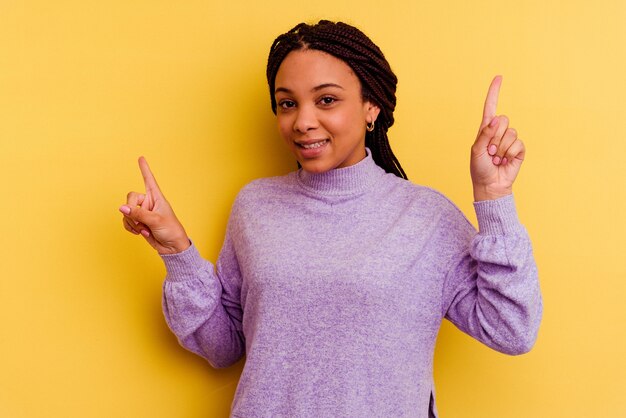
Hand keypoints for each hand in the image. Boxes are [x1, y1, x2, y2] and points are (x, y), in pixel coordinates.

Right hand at [119, 157, 189, 253]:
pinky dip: (130, 227)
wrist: (171, 247)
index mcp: (156, 197)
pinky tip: (140, 233)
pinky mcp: (138, 222)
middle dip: (132, 210)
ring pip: (126, 211)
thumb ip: (138, 214)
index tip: (141, 157)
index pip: (149, 180)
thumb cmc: (170, 230)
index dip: (145, 169)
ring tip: (144, 229)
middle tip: (140, 221)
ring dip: (132, 222)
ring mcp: (142, 212)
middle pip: (130, 198)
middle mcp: (148, 202)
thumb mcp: (156, 220)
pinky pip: (126, 221)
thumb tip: (121, 208)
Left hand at [470, 75, 524, 200]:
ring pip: (510, 132)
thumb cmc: (479, 169)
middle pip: (503, 119)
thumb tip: (495, 119)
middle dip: (495, 137)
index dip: (494, 92)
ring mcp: (510, 140)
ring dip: (501, 148)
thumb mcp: (477, 151)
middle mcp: (498, 132)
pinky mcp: (519, 149)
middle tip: (490, 152)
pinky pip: (518, 143)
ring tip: (496, 158)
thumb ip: (485, 134)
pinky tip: (505, 161)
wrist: (490, 185)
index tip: (499, 77)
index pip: (490, 107)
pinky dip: (510, 153)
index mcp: (485, 130)